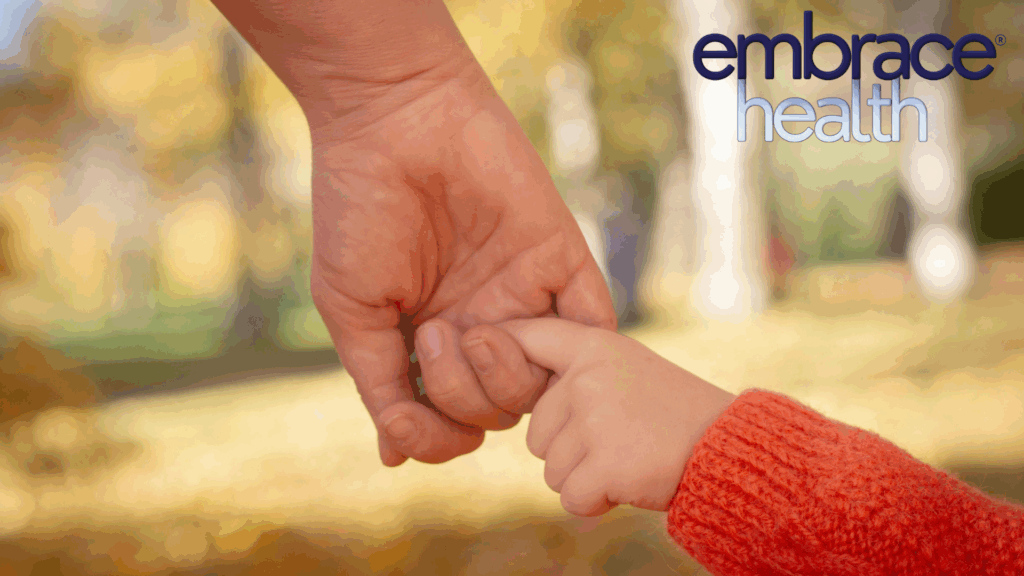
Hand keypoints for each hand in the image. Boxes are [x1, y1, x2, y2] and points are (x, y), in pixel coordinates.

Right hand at [308, 61, 616, 466]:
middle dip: (462, 396)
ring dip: (504, 376)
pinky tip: (525, 333)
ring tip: (467, 329)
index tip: (409, 422)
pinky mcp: (560, 259)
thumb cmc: (360, 212)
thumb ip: (381, 384)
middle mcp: (480, 324)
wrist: (396, 122)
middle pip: (498, 410)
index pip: (452, 420)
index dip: (437, 437)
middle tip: (431, 334)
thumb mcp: (352, 310)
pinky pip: (592, 324)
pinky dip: (575, 347)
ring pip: (541, 382)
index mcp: (430, 340)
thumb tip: (397, 455)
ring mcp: (522, 295)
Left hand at [463, 318, 735, 515]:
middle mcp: (587, 376)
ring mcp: (595, 417)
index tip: (474, 344)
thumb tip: (509, 389)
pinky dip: (596, 504)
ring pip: (553, 470)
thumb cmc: (677, 414)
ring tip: (631, 458)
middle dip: (570, 451)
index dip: (500, 347)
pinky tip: (630, 483)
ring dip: (585, 478)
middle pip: (537, 433)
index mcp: (594, 347)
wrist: (730, 447)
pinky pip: (570, 497)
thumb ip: (578, 377)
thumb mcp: (629, 371)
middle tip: (621, 441)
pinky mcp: (604, 461)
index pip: (529, 337)